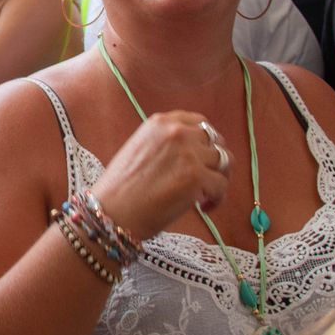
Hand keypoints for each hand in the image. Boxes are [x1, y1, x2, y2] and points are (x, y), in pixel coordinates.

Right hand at [88, 110, 229, 239]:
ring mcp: (188, 153)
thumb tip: (194, 154)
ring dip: (218, 179)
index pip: (199, 122)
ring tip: (205, 197)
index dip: (205, 142)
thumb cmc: (120, 188)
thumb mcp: (139, 149)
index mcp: (160, 122)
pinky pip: (222, 185)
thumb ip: (166, 144)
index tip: (202, 158)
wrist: (111, 211)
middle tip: (207, 181)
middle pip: (216, 141)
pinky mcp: (196, 176)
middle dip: (215, 161)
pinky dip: (217, 199)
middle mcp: (177, 132)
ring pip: (224, 162)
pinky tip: (203, 208)